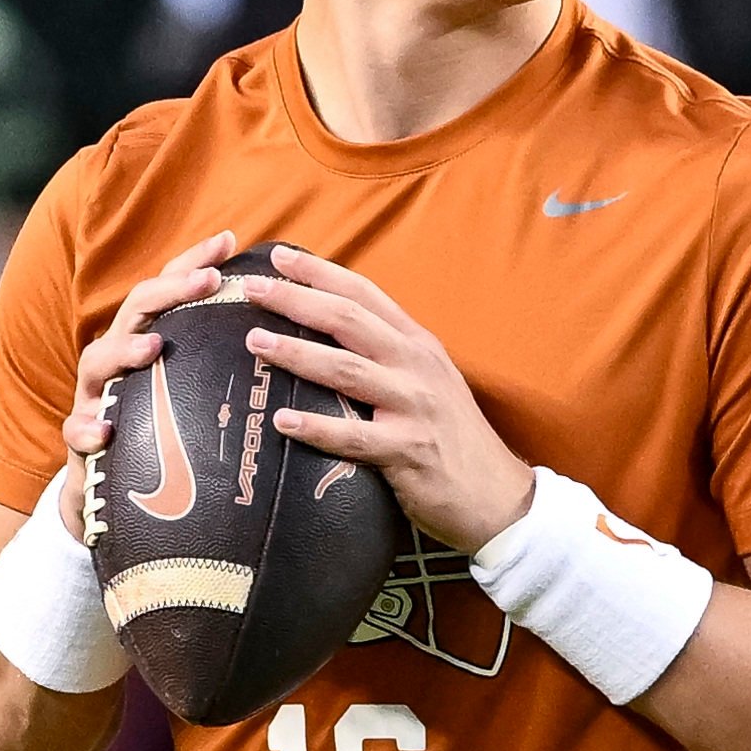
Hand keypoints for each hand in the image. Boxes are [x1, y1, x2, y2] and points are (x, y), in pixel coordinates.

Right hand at [56, 231, 240, 541]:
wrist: (111, 496)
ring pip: (97, 362)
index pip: (169, 291)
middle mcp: (118, 362)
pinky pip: (76, 432)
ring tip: (152, 348)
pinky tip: (105, 431)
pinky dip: (86, 428)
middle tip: (208, 281)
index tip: (229, 240)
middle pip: (135, 313)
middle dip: (168, 291)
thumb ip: (221, 365)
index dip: (193, 263)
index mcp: (148, 343)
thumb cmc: (165, 436)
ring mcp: (95, 398)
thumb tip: (288, 340)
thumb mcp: (194, 395)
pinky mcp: (82, 443)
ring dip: (124, 352)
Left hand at [238, 246, 532, 552]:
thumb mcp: (428, 381)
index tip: (279, 256)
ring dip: (297, 353)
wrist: (497, 495)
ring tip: (255, 342)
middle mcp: (417, 366)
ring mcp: (414, 406)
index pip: (365, 294)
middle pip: (349, 321)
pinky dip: (316, 427)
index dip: (321, 272)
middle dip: (297, 300)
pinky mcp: (408, 451)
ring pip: (347, 370)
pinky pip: (354, 436)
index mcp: (418, 344)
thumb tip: (330, 336)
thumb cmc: (451, 438)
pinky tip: (284, 421)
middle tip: (252, 288)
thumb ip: (388, 356)